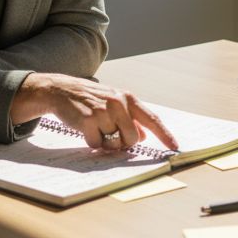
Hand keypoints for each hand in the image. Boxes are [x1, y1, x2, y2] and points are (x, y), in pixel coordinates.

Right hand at [10, 73, 178, 150]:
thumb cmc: (90, 99)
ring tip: (95, 127)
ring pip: (114, 143)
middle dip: (122, 142)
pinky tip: (85, 128)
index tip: (175, 146)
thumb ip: (130, 118)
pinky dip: (91, 142)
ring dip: (105, 142)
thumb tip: (143, 137)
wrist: (62, 90)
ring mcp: (104, 111)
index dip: (164, 134)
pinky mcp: (89, 120)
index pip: (152, 118)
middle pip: (132, 138)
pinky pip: (96, 144)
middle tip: (109, 134)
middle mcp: (119, 103)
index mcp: (128, 98)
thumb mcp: (113, 102)